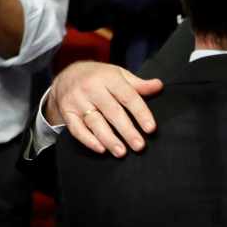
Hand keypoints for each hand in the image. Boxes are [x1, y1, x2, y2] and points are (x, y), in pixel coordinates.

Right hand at [48, 60, 163, 156]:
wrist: (66, 75)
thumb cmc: (99, 77)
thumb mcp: (118, 74)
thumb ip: (138, 84)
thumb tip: (159, 86)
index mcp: (108, 78)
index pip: (128, 97)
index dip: (140, 113)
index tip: (151, 128)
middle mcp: (91, 89)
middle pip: (112, 112)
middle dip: (127, 131)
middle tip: (139, 146)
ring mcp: (77, 101)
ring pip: (95, 122)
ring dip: (109, 139)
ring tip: (122, 152)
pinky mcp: (67, 112)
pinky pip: (76, 129)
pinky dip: (88, 140)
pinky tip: (101, 149)